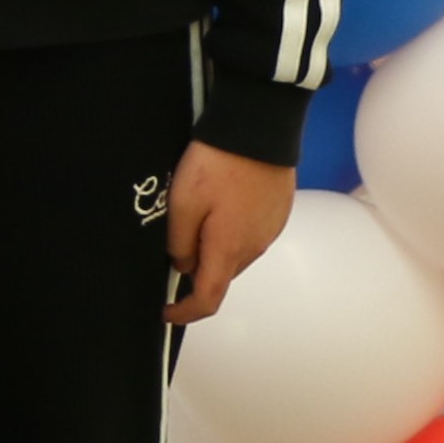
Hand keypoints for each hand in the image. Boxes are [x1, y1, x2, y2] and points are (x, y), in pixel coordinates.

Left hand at [165, 143, 295, 325]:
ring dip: (214, 251)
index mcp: (228, 250)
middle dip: (196, 275)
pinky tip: (218, 210)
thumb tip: (183, 266)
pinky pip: (249, 236)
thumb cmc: (217, 165)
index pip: (208, 298)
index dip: (185, 313)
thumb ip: (180, 241)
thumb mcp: (182, 202)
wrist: (260, 130)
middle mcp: (254, 248)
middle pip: (222, 276)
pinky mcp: (277, 213)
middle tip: (172, 251)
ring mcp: (270, 231)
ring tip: (194, 223)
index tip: (165, 311)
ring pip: (236, 255)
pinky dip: (230, 235)